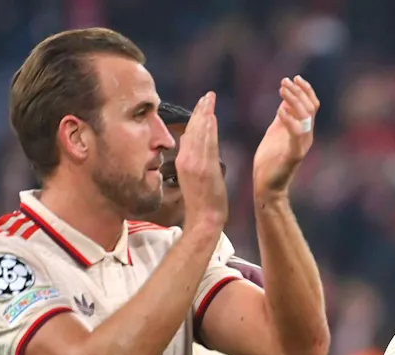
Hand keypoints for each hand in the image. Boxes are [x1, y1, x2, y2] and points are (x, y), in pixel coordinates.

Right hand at [176, 92, 227, 229]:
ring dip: (204, 114)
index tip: (202, 104)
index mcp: (183, 161)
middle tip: (207, 95)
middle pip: (193, 130)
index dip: (196, 118)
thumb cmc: (202, 202)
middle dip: (200, 110)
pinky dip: (207, 128)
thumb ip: (193, 159)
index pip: (190, 134)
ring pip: (199, 133)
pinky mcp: (204, 168)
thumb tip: (190, 142)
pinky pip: (206, 143)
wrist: (204, 220)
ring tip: (209, 99)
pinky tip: (211, 116)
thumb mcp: (193, 177)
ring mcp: (194, 163)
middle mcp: (186, 160)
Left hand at [252, 76, 319, 196]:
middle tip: (284, 82)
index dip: (305, 90)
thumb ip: (283, 117)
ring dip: (294, 100)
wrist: (266, 185)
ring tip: (282, 90)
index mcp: (304, 130)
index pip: (312, 105)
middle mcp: (307, 137)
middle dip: (298, 91)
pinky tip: (279, 111)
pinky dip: (289, 120)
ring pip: (306, 117)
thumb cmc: (270, 161)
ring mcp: (302, 146)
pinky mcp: (293, 155)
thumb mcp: (276, 132)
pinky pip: (296, 134)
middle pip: (311, 108)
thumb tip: (285, 100)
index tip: (293, 77)